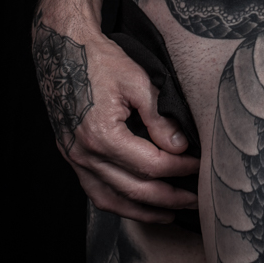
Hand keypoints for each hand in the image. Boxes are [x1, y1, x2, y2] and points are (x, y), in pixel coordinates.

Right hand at [33, 15, 200, 222]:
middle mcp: (85, 153)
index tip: (200, 165)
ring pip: (112, 199)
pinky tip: (137, 204)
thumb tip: (179, 146)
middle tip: (195, 199)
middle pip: (134, 189)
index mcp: (102, 135)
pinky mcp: (71, 156)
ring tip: (170, 213)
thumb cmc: (101, 61)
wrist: (63, 50)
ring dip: (143, 210)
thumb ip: (159, 116)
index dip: (180, 168)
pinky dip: (118, 202)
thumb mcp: (137, 80)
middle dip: (169, 197)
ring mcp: (74, 158)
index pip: (151, 165)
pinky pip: (95, 191)